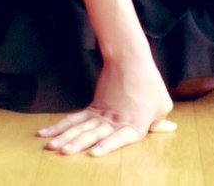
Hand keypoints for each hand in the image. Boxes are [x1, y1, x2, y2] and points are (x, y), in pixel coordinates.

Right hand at [36, 54, 176, 156]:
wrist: (130, 60)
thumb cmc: (149, 83)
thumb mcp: (162, 104)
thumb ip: (160, 121)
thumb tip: (167, 128)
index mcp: (134, 124)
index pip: (119, 138)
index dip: (106, 145)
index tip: (93, 152)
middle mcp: (115, 121)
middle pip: (92, 133)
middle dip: (76, 143)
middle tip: (62, 151)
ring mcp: (101, 114)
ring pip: (79, 127)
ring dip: (64, 137)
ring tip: (50, 145)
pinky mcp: (93, 107)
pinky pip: (74, 119)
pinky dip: (60, 127)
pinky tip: (46, 133)